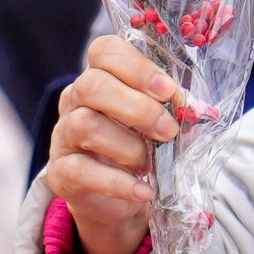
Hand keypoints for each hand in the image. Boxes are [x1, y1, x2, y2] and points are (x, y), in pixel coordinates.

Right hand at [42, 35, 185, 253]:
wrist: (116, 202)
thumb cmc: (139, 150)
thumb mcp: (156, 125)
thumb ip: (170, 110)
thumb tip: (193, 109)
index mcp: (99, 78)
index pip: (104, 51)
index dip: (137, 66)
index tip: (167, 90)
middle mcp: (74, 101)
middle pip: (93, 85)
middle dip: (139, 108)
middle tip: (168, 131)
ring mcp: (63, 136)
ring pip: (85, 125)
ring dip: (128, 146)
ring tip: (151, 163)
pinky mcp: (60, 172)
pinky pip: (82, 171)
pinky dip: (118, 183)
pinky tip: (143, 191)